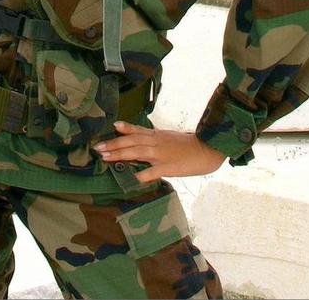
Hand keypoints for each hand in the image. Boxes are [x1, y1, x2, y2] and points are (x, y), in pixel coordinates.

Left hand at [94, 121, 225, 185]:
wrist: (210, 148)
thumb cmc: (192, 145)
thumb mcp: (171, 138)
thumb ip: (157, 139)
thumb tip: (143, 141)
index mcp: (158, 136)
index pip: (137, 131)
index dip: (123, 130)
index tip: (110, 128)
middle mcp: (157, 142)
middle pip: (132, 141)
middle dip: (114, 144)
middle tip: (98, 148)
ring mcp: (162, 154)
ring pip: (137, 152)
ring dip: (120, 154)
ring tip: (106, 158)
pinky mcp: (169, 167)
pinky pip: (152, 171)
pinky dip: (141, 174)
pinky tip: (131, 179)